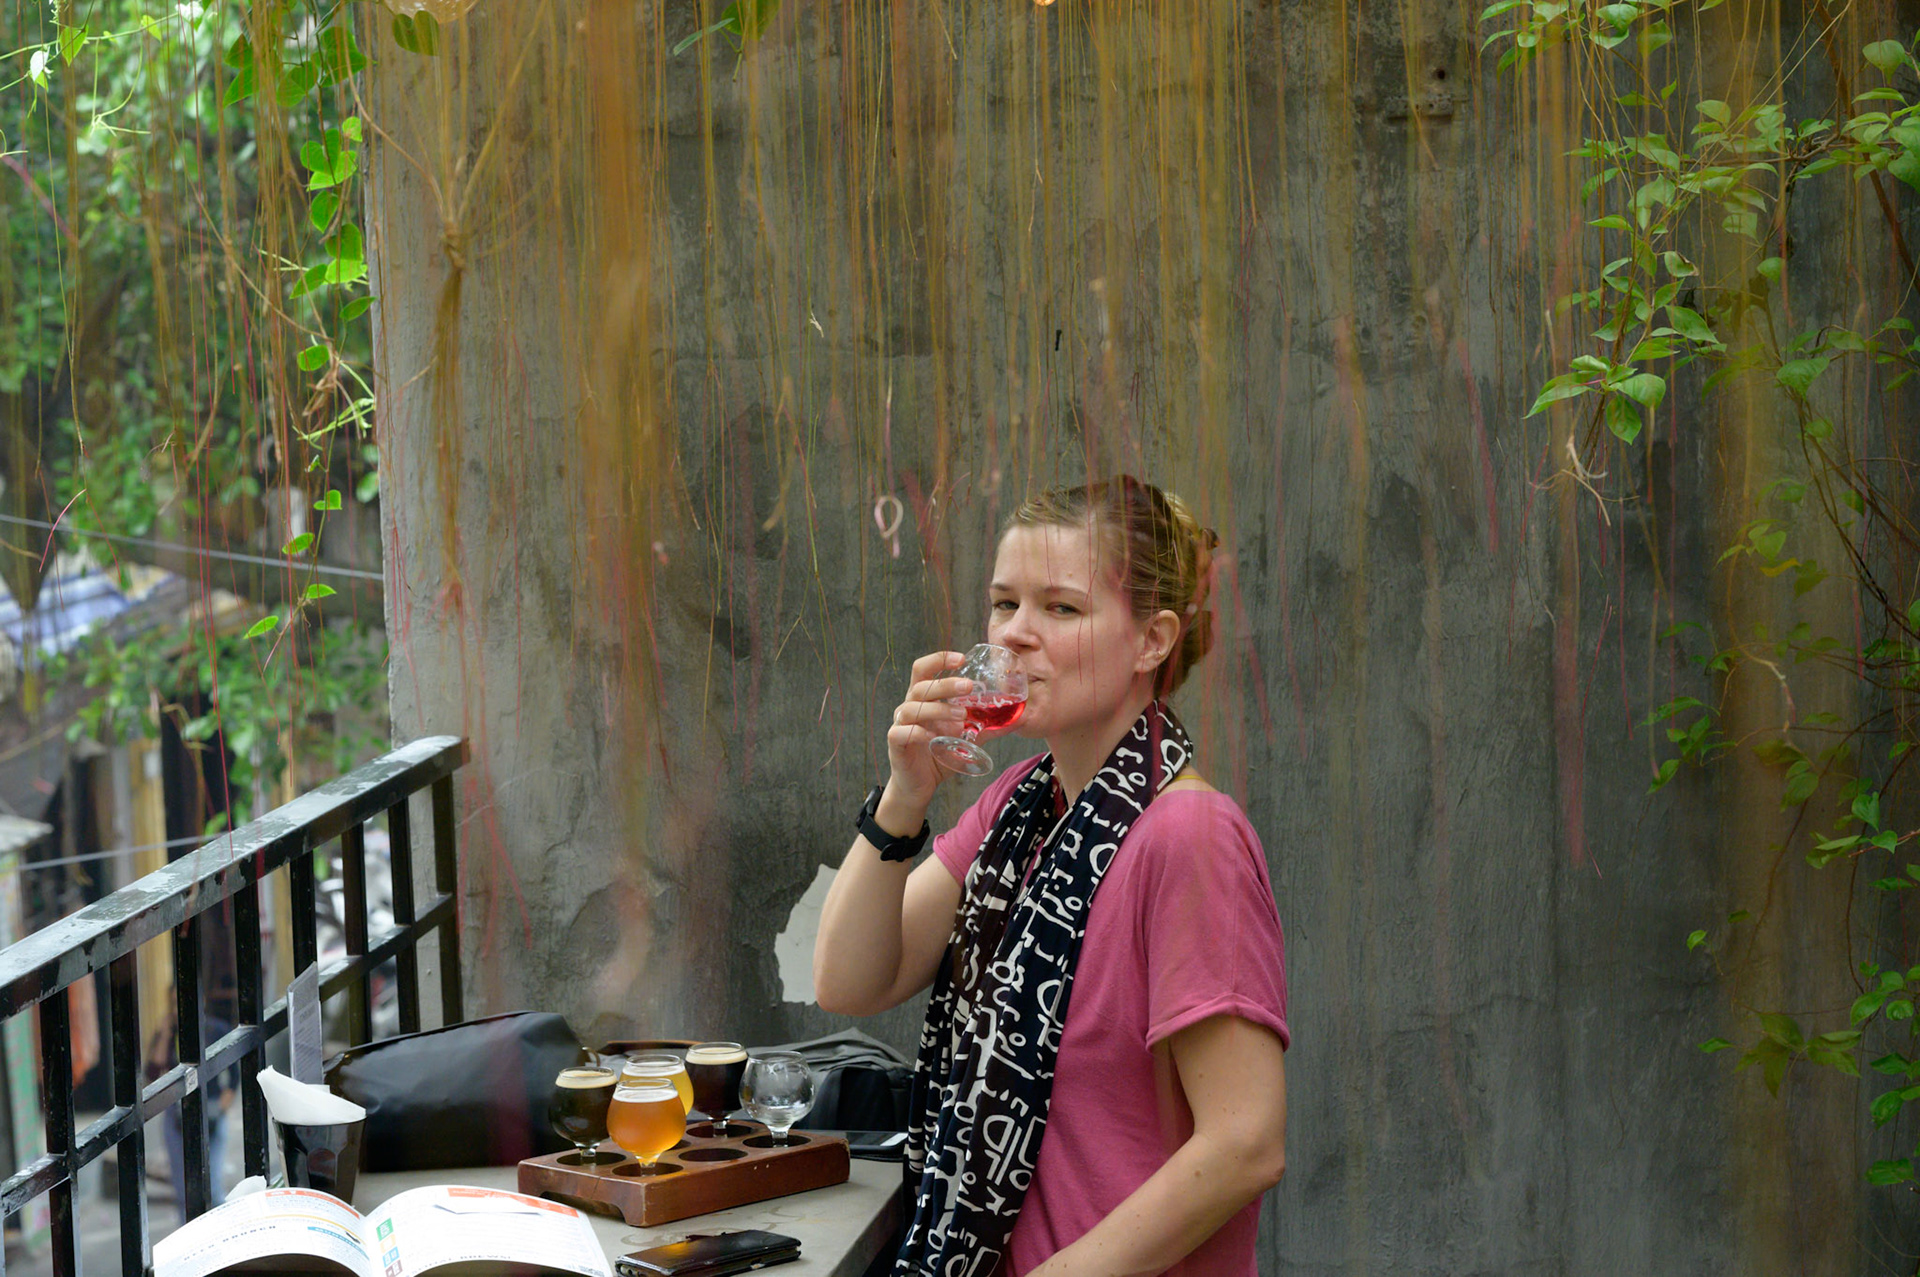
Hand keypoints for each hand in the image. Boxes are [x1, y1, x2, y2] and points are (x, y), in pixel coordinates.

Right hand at [884, 650, 972, 808]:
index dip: (939, 659)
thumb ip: (986, 725)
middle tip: (969, 686)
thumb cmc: (939, 754)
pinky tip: (933, 737)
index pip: (924, 669)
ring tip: (962, 716)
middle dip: (946, 683)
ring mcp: (900, 724)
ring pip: (913, 708)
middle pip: (921, 685)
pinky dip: (917, 732)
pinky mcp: (895, 743)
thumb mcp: (966, 737)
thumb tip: (1017, 717)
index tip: (962, 658)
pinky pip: (901, 732)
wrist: (920, 784)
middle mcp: (909, 706)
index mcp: (924, 699)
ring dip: (939, 709)